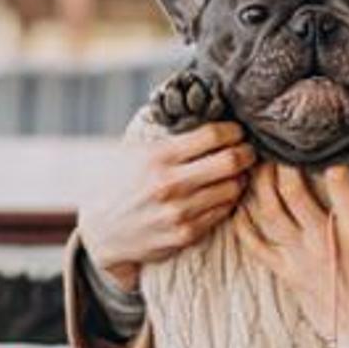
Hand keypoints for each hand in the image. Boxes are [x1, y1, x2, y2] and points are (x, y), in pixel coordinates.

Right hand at [78, 122, 256, 291]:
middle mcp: (170, 183)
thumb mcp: (135, 152)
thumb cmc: (121, 184)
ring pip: (232, 188)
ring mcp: (179, 212)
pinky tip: (220, 194)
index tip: (237, 131)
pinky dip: (227, 200)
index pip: (213, 136)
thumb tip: (205, 113)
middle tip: (247, 151)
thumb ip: (169, 137)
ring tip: (235, 174)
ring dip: (239, 178)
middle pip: (230, 161)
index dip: (233, 131)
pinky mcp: (186, 234)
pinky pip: (222, 212)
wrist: (102, 231)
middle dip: (246, 153)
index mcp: (158, 156)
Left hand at [235, 164, 348, 347]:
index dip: (331, 162)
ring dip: (260, 186)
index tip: (329, 148)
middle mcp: (324, 241)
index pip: (339, 186)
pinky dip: (242, 227)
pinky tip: (236, 208)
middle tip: (278, 145)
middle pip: (293, 193)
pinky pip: (256, 247)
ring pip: (271, 213)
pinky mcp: (288, 274)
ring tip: (257, 165)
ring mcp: (302, 258)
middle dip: (282, 164)